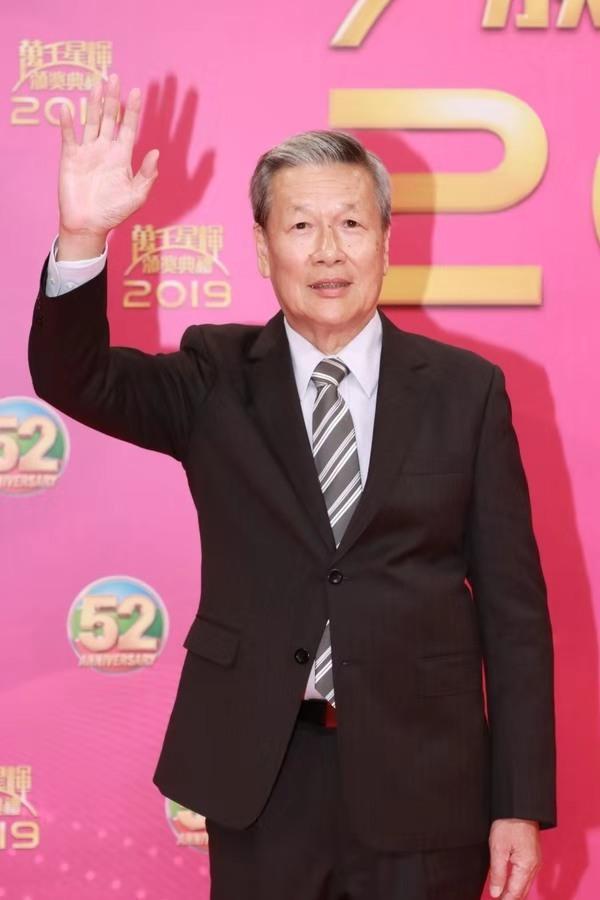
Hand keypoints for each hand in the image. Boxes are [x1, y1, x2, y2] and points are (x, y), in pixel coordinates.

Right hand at [57, 72, 158, 256]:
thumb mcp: (137, 196)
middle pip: (109, 118)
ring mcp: (87, 151)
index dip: (133, 110)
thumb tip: (156, 153)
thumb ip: (146, 175)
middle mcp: (105, 149)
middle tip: (114, 77)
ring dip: (93, 103)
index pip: (129, 127)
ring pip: (90, 121)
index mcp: (122, 156)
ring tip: (96, 84)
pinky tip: (67, 107)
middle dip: (113, 99)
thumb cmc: (114, 212)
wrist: (89, 225)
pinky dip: (67, 122)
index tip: (138, 91)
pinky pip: (69, 136)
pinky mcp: (70, 157)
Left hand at [488, 818, 540, 898]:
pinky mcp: (533, 855)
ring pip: (525, 884)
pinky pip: (526, 875)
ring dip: (514, 892)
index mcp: (526, 867)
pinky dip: (518, 883)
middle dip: (510, 898)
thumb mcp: (498, 848)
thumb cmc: (509, 824)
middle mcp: (534, 866)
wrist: (519, 807)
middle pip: (522, 891)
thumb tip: (496, 893)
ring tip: (501, 896)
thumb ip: (498, 873)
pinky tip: (510, 884)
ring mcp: (535, 861)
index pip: (515, 893)